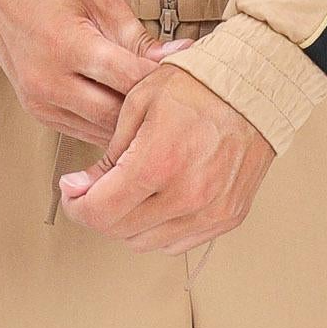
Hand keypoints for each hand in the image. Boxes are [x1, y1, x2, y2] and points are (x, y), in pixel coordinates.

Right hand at [0, 0, 188, 145]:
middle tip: (177, 95)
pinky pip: (82, 129)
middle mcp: (49, 82)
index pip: (128, 80)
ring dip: (129, 121)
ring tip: (155, 103)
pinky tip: (124, 105)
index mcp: (67, 46)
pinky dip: (106, 122)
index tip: (186, 73)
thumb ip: (135, 32)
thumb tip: (175, 56)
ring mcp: (39, 102)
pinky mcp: (37, 111)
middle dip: (149, 108)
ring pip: (100, 132)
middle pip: (116, 116)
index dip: (161, 80)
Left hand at [56, 58, 275, 253]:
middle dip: (97, 213)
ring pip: (147, 243)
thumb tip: (81, 188)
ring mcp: (210, 212)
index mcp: (159, 162)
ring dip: (127, 224)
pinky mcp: (228, 217)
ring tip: (128, 192)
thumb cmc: (200, 84)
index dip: (76, 205)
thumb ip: (108, 153)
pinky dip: (160, 229)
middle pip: (120, 231)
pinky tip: (157, 202)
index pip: (100, 212)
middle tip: (94, 190)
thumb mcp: (139, 102)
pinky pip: (179, 242)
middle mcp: (187, 195)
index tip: (73, 192)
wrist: (253, 87)